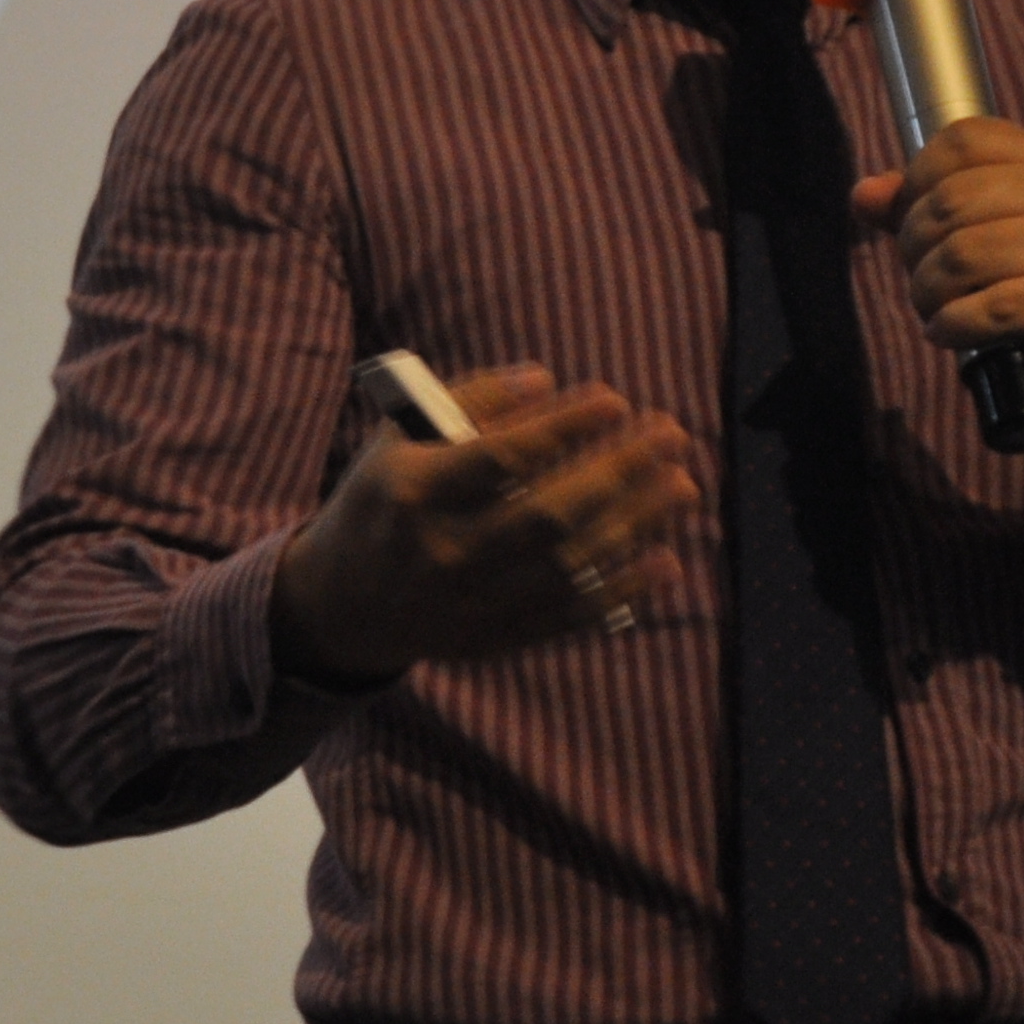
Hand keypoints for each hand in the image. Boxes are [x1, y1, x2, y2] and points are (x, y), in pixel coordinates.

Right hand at [271, 366, 698, 685]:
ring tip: (683, 486)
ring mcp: (468, 605)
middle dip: (619, 473)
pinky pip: (568, 619)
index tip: (615, 400)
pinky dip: (621, 593)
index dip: (563, 429)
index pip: (500, 458)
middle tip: (671, 435)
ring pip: (568, 569)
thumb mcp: (401, 437)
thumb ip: (471, 401)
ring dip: (635, 527)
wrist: (340, 604)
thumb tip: (546, 381)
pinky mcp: (492, 642)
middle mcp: (440, 553)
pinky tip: (665, 561)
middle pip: (547, 516)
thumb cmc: (386, 497)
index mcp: (411, 492)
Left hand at [851, 118, 1023, 453]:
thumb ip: (918, 207)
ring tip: (935, 309)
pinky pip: (990, 306)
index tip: (914, 225)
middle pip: (952, 200)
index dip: (916, 183)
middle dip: (915, 248)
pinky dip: (952, 324)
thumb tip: (863, 195)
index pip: (961, 141)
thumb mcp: (976, 234)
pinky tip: (948, 332)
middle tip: (923, 281)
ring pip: (962, 255)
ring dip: (927, 293)